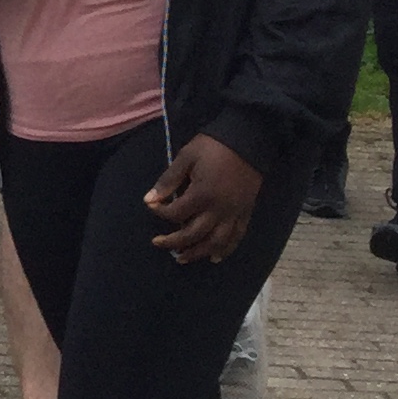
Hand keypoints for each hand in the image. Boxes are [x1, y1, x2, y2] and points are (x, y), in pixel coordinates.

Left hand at [143, 134, 262, 262]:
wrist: (248, 141)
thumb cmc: (213, 147)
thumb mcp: (186, 157)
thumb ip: (168, 180)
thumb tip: (149, 199)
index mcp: (201, 194)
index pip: (175, 213)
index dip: (159, 212)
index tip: (152, 206)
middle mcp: (218, 209)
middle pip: (193, 234)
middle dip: (173, 242)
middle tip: (158, 243)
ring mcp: (234, 213)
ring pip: (215, 242)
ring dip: (198, 253)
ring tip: (182, 258)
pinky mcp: (245, 213)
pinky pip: (236, 237)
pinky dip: (226, 250)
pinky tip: (215, 257)